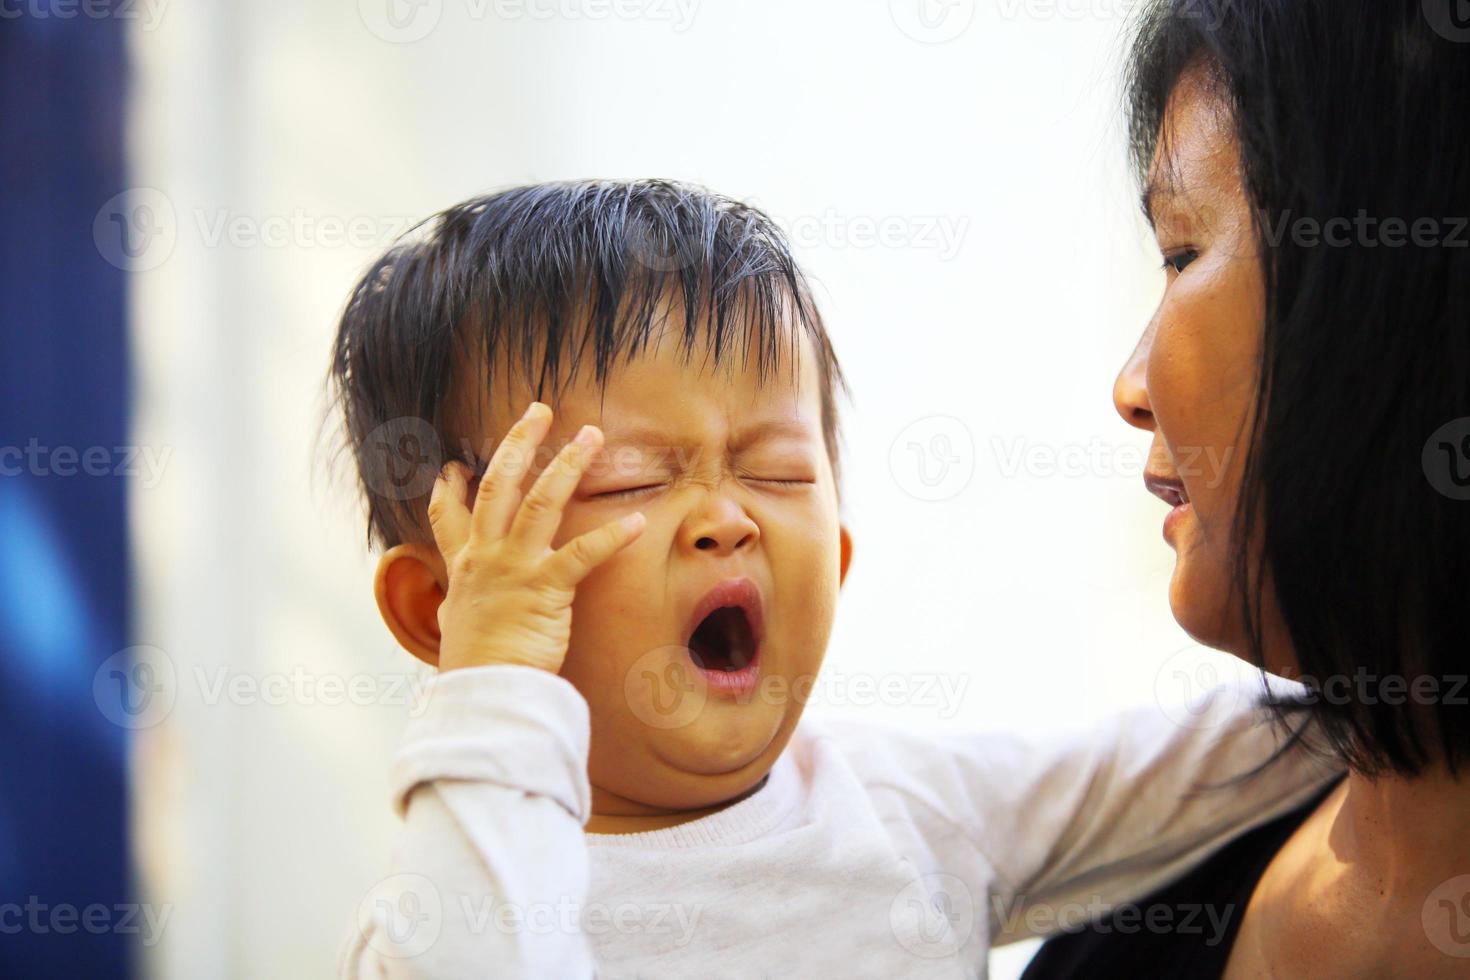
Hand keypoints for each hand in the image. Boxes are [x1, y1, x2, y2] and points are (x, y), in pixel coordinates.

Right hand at [427, 402, 645, 672]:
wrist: (484, 692)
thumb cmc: (475, 669)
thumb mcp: (456, 632)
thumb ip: (458, 614)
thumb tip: (451, 619)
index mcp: (465, 568)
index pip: (448, 516)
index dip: (449, 487)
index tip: (454, 465)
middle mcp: (486, 557)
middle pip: (498, 485)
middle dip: (519, 443)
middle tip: (539, 410)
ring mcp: (515, 568)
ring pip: (540, 502)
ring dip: (567, 465)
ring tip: (591, 436)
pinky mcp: (546, 587)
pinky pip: (584, 554)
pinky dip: (614, 536)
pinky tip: (640, 521)